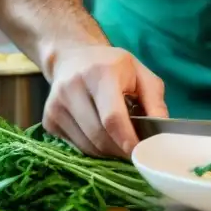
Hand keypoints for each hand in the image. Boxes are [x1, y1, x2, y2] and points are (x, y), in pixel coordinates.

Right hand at [42, 46, 167, 157]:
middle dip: (119, 149)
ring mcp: (56, 105)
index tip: (140, 152)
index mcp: (100, 73)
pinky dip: (93, 148)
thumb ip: (154, 100)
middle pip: (98, 135)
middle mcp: (73, 88)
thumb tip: (161, 130)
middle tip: (134, 151)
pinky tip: (101, 135)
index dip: (126, 138)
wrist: (72, 58)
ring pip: (86, 145)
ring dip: (107, 151)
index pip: (111, 116)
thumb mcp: (140, 73)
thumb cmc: (112, 66)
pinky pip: (75, 146)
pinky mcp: (49, 120)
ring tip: (119, 141)